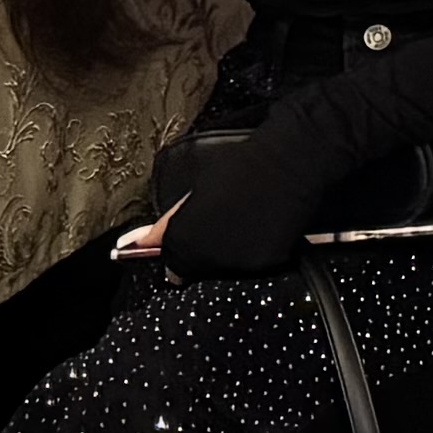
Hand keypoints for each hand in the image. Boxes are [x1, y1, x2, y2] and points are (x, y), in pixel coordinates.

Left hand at [151, 123, 339, 276]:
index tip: (190, 240)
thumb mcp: (195, 190)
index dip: (179, 250)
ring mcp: (237, 264)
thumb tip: (144, 242)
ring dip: (227, 255)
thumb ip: (170, 222)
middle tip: (221, 227)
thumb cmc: (241, 167)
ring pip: (224, 270)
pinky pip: (253, 268)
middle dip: (202, 253)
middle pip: (195, 270)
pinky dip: (254, 254)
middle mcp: (206, 257)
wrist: (288, 163)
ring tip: (242, 224)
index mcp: (183, 237)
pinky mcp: (266, 265)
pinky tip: (261, 229)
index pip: (170, 263)